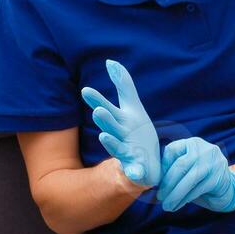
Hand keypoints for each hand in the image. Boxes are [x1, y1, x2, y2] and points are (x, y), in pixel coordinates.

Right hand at [81, 59, 160, 187]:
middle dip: (104, 120)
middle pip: (110, 127)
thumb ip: (123, 85)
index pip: (106, 108)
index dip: (97, 100)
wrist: (148, 166)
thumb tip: (110, 61)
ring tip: (103, 137)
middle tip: (98, 111)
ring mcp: (127, 154)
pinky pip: (136, 171)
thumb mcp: (132, 107)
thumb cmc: (137, 134)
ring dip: (111, 143)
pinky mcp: (138, 169)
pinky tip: (138, 171)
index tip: (86, 90)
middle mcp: (120, 137)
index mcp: (119, 122)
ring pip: (117, 148)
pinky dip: (136, 172)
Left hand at [158, 137, 234, 212]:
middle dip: (168, 184)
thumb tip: (151, 178)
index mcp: (193, 143)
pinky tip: (179, 204)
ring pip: (189, 179)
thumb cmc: (202, 180)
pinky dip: (185, 198)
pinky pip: (198, 189)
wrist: (229, 189)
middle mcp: (205, 149)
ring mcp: (214, 162)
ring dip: (175, 194)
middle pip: (180, 166)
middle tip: (160, 197)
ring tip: (167, 205)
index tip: (158, 182)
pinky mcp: (219, 177)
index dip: (163, 167)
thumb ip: (173, 169)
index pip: (172, 150)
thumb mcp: (187, 169)